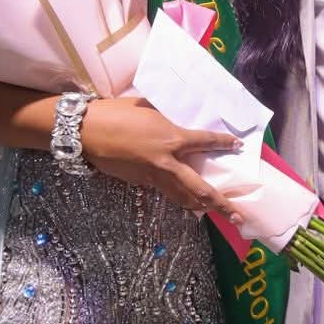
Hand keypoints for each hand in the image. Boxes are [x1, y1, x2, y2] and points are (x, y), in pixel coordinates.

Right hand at [82, 97, 240, 217]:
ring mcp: (152, 176)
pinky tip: (184, 200)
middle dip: (220, 203)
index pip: (205, 141)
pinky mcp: (139, 183)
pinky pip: (163, 191)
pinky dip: (176, 197)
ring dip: (200, 206)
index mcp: (171, 138)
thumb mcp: (148, 109)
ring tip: (215, 213)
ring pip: (181, 197)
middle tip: (237, 214)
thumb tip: (175, 124)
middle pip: (200, 188)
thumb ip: (166, 120)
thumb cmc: (116, 113)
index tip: (237, 145)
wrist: (87, 131)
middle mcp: (167, 162)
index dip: (223, 143)